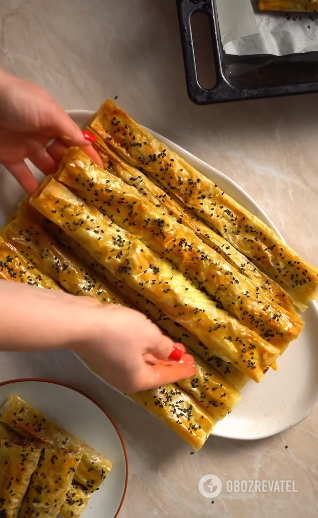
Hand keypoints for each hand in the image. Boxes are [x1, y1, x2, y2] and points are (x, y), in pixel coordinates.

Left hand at [0, 69, 102, 193]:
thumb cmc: (17, 100)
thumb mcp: (48, 111)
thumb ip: (68, 129)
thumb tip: (89, 143)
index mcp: (53, 120)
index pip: (75, 140)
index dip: (88, 153)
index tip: (101, 170)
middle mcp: (42, 134)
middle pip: (62, 155)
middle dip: (74, 169)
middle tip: (87, 188)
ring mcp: (26, 146)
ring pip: (46, 166)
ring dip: (57, 180)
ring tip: (70, 196)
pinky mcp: (10, 157)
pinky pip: (23, 175)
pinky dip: (32, 187)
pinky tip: (43, 198)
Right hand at [76, 303, 195, 392]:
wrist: (82, 323)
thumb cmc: (119, 332)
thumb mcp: (149, 336)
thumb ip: (163, 346)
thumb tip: (170, 353)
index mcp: (138, 380)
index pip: (165, 376)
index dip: (180, 370)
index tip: (193, 367)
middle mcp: (124, 378)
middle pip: (152, 372)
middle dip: (170, 362)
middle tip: (185, 356)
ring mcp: (112, 366)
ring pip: (141, 362)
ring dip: (157, 354)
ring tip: (172, 347)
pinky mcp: (104, 352)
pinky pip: (130, 354)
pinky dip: (143, 349)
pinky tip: (149, 340)